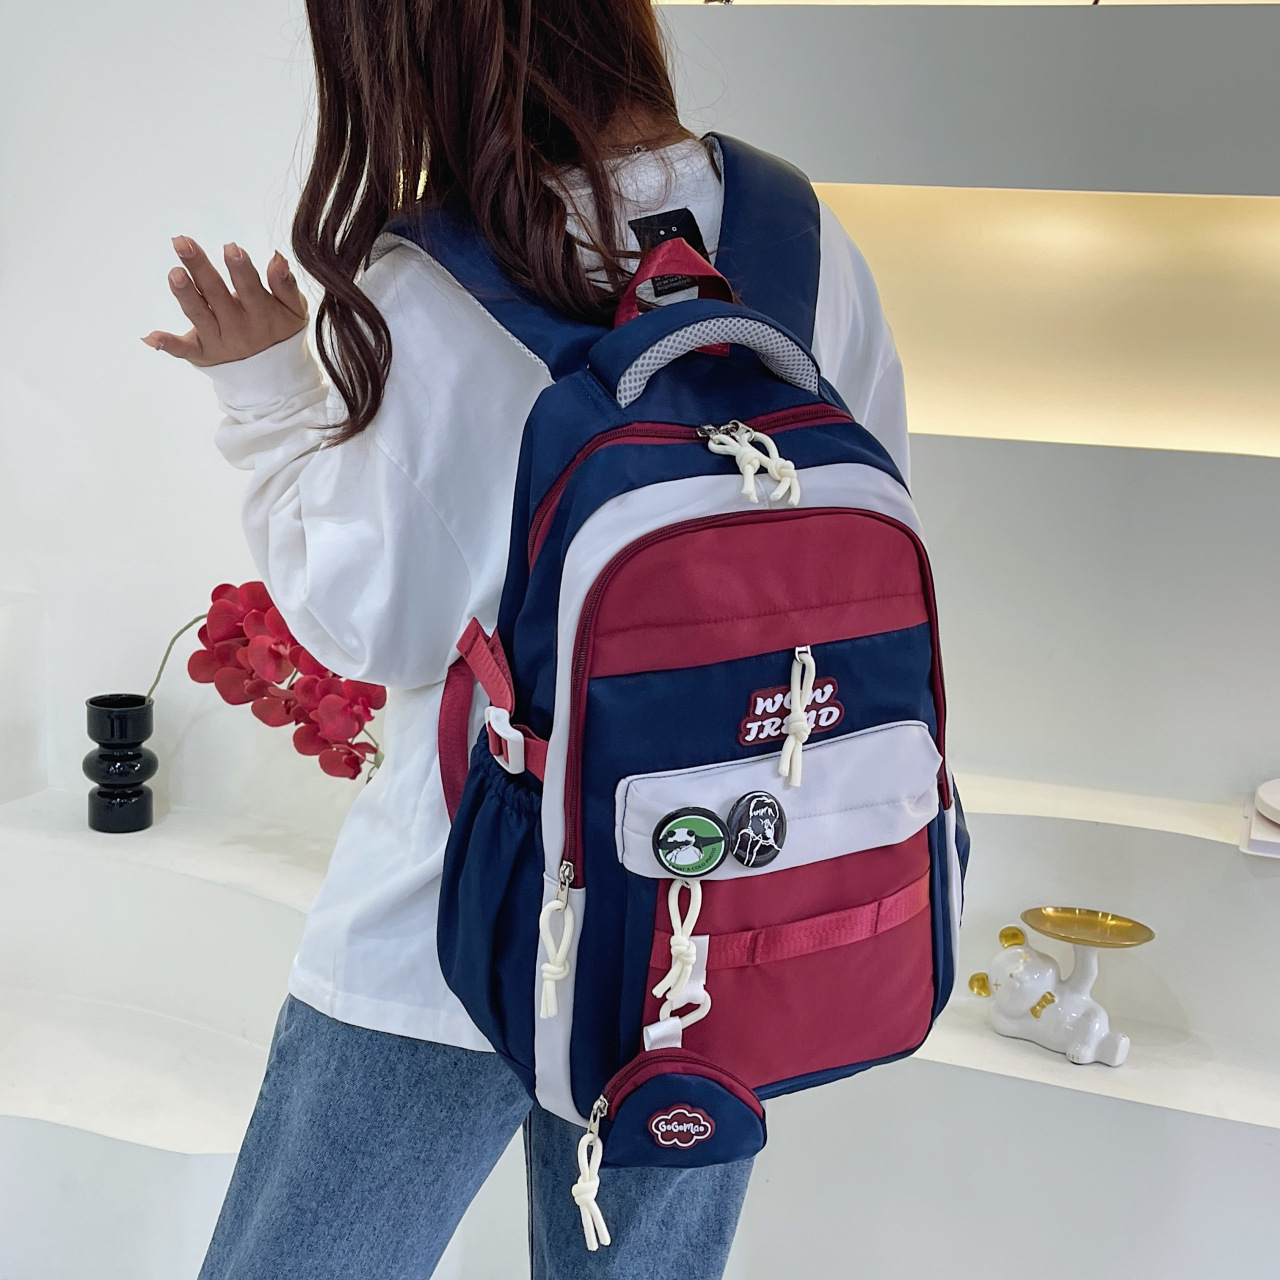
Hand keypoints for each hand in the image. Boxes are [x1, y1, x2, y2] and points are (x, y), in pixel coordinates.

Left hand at [143, 236, 307, 366]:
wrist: (274, 378)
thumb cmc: (280, 333)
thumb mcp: (293, 311)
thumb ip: (285, 285)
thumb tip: (277, 257)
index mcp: (261, 314)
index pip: (250, 288)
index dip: (240, 269)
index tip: (230, 248)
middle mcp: (238, 328)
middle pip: (216, 294)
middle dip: (199, 267)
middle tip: (182, 242)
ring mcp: (218, 342)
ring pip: (198, 315)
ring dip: (185, 295)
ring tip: (174, 273)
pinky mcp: (202, 354)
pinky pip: (184, 350)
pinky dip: (167, 344)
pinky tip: (150, 337)